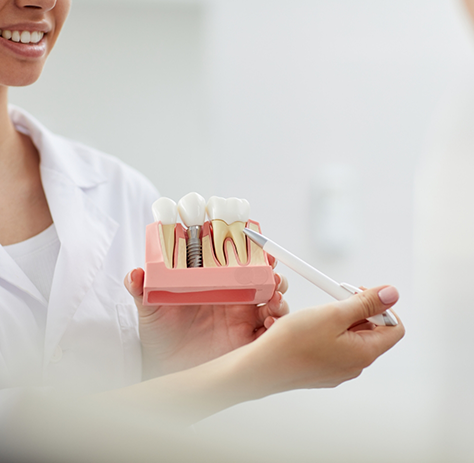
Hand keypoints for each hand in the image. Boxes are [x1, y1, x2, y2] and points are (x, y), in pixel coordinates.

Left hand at [124, 263, 288, 377]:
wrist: (164, 367)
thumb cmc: (160, 334)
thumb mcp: (150, 308)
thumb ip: (142, 290)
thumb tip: (134, 274)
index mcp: (216, 284)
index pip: (240, 262)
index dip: (252, 252)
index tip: (258, 244)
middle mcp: (234, 299)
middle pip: (263, 279)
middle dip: (273, 272)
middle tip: (271, 271)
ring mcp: (244, 318)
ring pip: (272, 300)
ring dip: (279, 295)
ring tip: (274, 296)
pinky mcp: (248, 340)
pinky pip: (270, 330)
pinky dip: (277, 324)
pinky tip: (270, 322)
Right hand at [241, 285, 404, 393]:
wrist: (262, 367)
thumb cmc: (293, 342)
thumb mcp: (333, 313)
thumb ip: (365, 303)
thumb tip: (392, 294)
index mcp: (364, 353)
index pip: (394, 328)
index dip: (382, 307)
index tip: (362, 294)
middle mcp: (354, 365)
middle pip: (372, 332)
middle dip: (359, 310)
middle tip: (337, 297)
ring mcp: (337, 370)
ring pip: (351, 338)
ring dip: (342, 319)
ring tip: (321, 311)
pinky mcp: (322, 370)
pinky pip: (336, 346)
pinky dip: (329, 331)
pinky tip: (311, 326)